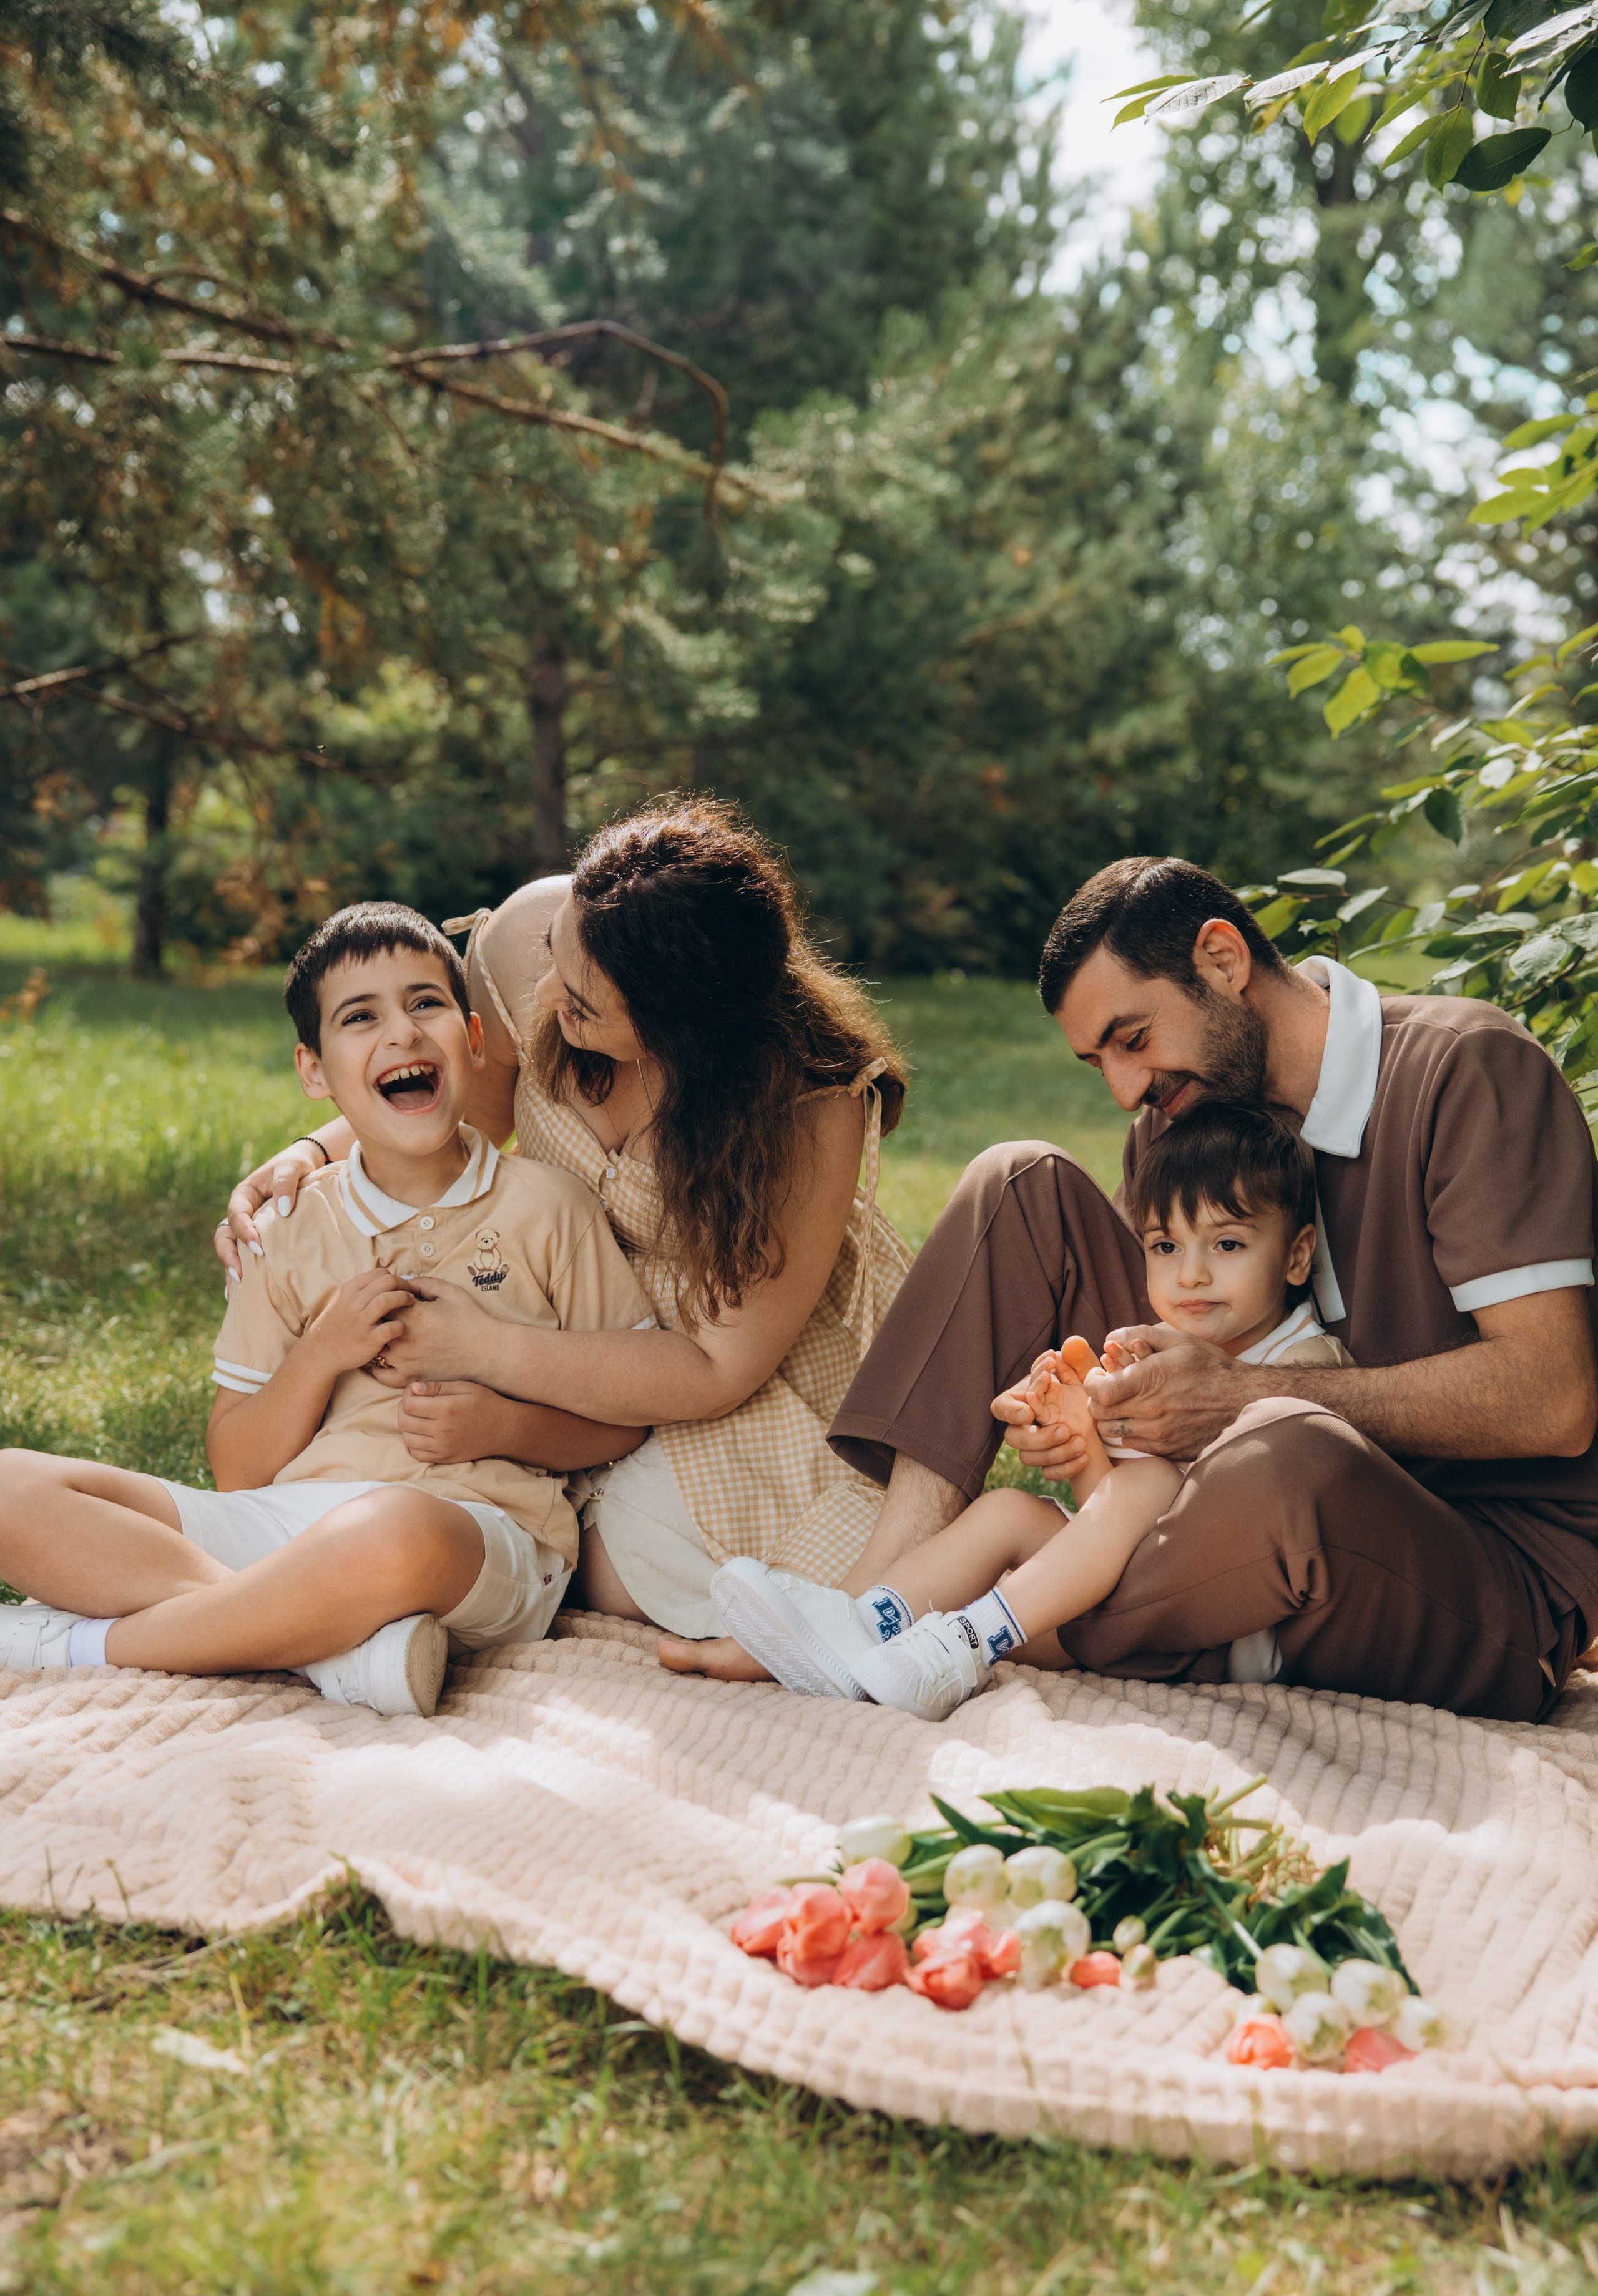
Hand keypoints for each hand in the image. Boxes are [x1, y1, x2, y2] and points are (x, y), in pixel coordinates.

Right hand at [217, 1140, 327, 1281]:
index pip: (236, 1215)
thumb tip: (282, 1211)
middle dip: (229, 1256)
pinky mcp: (259, 1238)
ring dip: (232, 1269)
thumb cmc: (296, 1165)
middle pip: (225, 1237)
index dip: (244, 1232)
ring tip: (236, 1292)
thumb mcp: (291, 1168)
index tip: (258, 1247)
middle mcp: (241, 1213)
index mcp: (243, 1195)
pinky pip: (246, 1256)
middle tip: (240, 1275)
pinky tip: (244, 1292)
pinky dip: (244, 1271)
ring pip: (232, 1250)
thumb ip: (285, 1184)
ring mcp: (248, 1227)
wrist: (306, 1167)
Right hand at [305, 1270, 416, 1376]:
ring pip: (388, 1300)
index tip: (400, 1287)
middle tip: (410, 1294)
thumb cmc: (337, 1325)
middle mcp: (354, 1303)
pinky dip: (401, 1326)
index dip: (395, 1278)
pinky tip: (400, 1328)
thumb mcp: (342, 1301)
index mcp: (349, 1290)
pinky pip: (391, 1327)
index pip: (380, 1273)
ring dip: (404, 1299)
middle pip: (388, 1281)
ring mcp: (361, 1321)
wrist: (320, 1352)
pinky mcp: (369, 1340)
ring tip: (410, 1305)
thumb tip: (386, 1279)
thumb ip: (361, 1290)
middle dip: (404, 1285)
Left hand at [363, 1277, 498, 1387]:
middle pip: (374, 1325)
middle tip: (387, 1316)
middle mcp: (403, 1339)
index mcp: (412, 1315)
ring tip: (386, 1335)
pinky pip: (383, 1375)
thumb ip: (422, 1282)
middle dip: (378, 1318)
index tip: (394, 1299)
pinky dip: (379, 1368)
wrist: (486, 1351)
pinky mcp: (410, 1377)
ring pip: (375, 1348)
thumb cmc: (470, 1319)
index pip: (381, 1301)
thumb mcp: (449, 1292)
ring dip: (377, 1340)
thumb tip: (403, 1281)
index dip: (385, 1298)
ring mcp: (405, 1361)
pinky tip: (387, 1358)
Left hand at [398, 1380, 518, 1465]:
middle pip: (404, 1421)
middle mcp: (443, 1431)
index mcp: (447, 1410)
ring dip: (407, 1426)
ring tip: (417, 1418)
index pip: (409, 1404)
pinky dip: (413, 1443)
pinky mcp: (445, 1458)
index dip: (407, 1395)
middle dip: (403, 1409)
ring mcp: (443, 1447)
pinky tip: (421, 1433)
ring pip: (407, 1438)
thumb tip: (413, 1389)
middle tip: (414, 1403)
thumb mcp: (465, 1387)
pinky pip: (417, 1454)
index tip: (415, 1392)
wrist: (505, 1429)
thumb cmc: (486, 1403)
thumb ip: (437, 1387)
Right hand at [991, 1352, 1090, 1483]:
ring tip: (1080, 1441)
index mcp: (1023, 1401)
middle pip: (1012, 1438)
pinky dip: (1066, 1468)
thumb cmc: (1081, 1392)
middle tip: (1065, 1428)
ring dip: (1054, 1452)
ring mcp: (1034, 1448)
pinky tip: (1085, 1456)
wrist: (1094, 1421)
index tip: (1030, 1412)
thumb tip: (1068, 1347)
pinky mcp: (1048, 1464)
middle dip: (1038, 1436)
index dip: (1012, 1411)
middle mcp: (1023, 1426)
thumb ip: (1076, 1360)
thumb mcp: (1083, 1375)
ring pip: (1028, 1458)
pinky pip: (1048, 1473)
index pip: (1001, 1407)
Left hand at [1084, 1325, 1264, 1458]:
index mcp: (1147, 1381)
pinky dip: (1131, 1433)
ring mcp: (1157, 1433)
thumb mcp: (1179, 1341)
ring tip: (1124, 1405)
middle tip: (1109, 1390)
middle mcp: (1148, 1410)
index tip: (1098, 1376)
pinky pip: (1133, 1444)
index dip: (1092, 1384)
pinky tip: (1143, 1419)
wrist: (1244, 1401)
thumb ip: (1141, 1335)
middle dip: (1098, 1400)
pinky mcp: (1167, 1449)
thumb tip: (1112, 1337)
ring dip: (1112, 1418)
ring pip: (1113, 1431)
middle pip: (1099, 1414)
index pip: (1097, 1392)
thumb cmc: (1212, 1367)